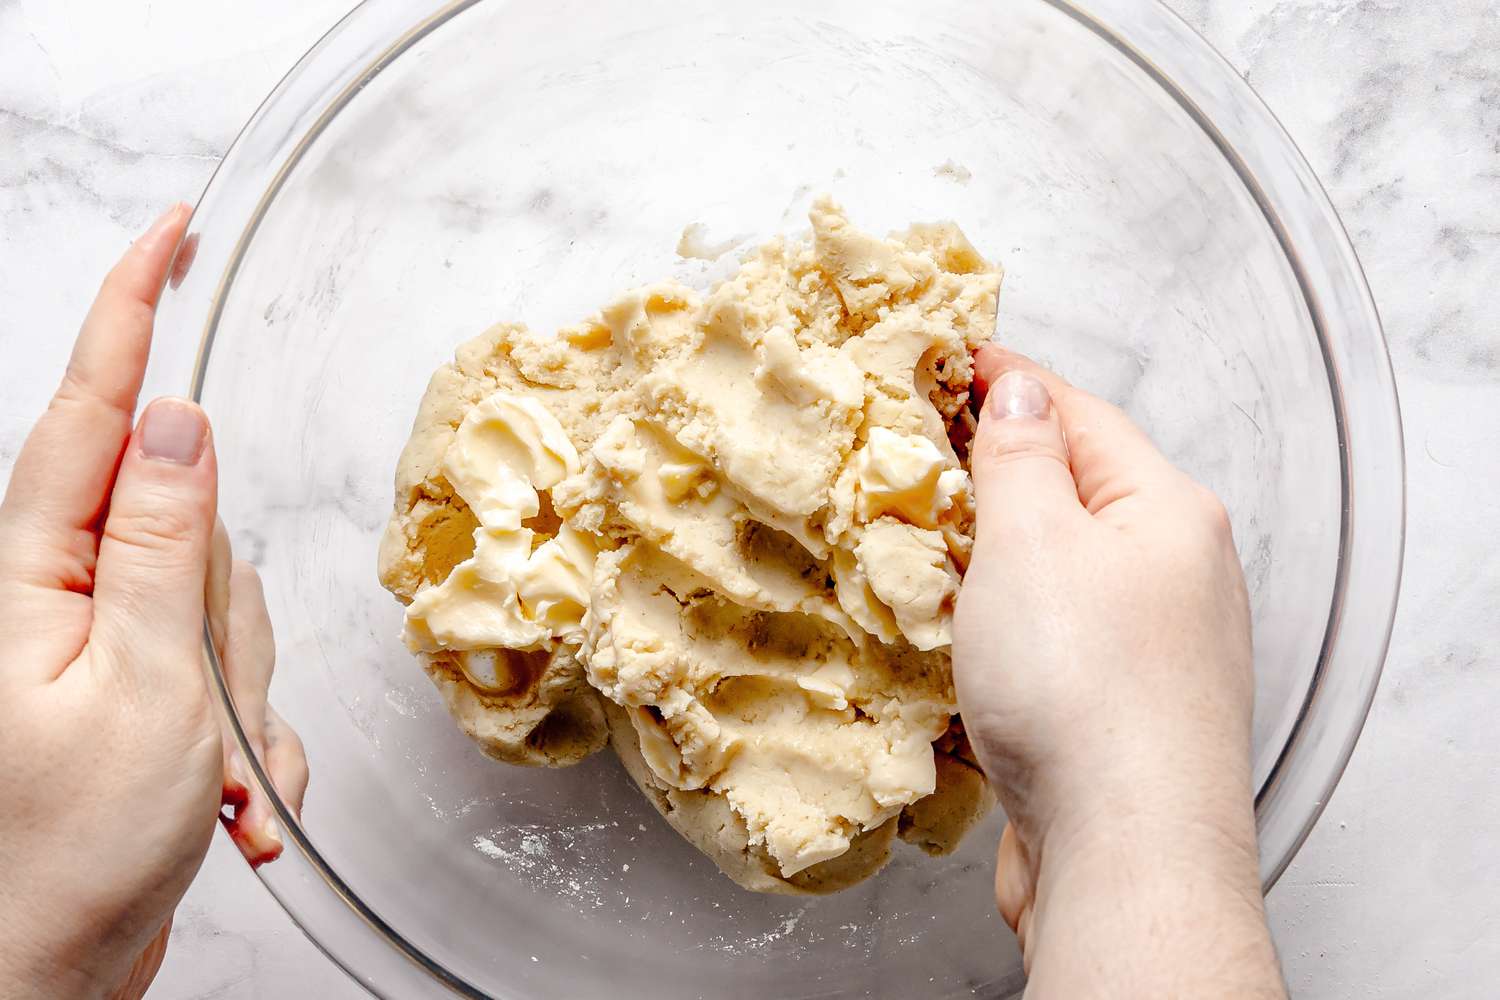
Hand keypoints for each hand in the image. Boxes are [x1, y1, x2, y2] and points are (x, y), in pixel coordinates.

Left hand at [0, 206, 307, 998]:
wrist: (49, 972)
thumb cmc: (65, 853)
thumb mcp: (144, 687)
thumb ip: (161, 547)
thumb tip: (179, 426)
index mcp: (33, 570)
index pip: (91, 406)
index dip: (132, 308)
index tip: (170, 232)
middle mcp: (63, 588)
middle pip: (191, 521)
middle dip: (227, 609)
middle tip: (211, 702)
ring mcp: (104, 636)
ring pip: (224, 597)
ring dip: (242, 691)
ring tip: (210, 776)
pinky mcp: (141, 681)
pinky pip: (232, 667)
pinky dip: (248, 736)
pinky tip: (224, 801)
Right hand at [953, 345, 1283, 997]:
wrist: (1124, 851)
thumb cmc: (1085, 693)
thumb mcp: (1032, 541)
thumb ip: (1019, 455)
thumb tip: (1020, 391)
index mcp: (1168, 512)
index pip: (1079, 413)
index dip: (1009, 380)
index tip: (954, 358)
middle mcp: (1178, 573)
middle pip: (1076, 491)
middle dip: (1000, 467)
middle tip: (924, 446)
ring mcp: (1156, 646)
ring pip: (1063, 570)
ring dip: (999, 552)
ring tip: (933, 537)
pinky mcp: (1123, 709)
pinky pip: (1058, 636)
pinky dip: (1010, 620)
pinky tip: (973, 634)